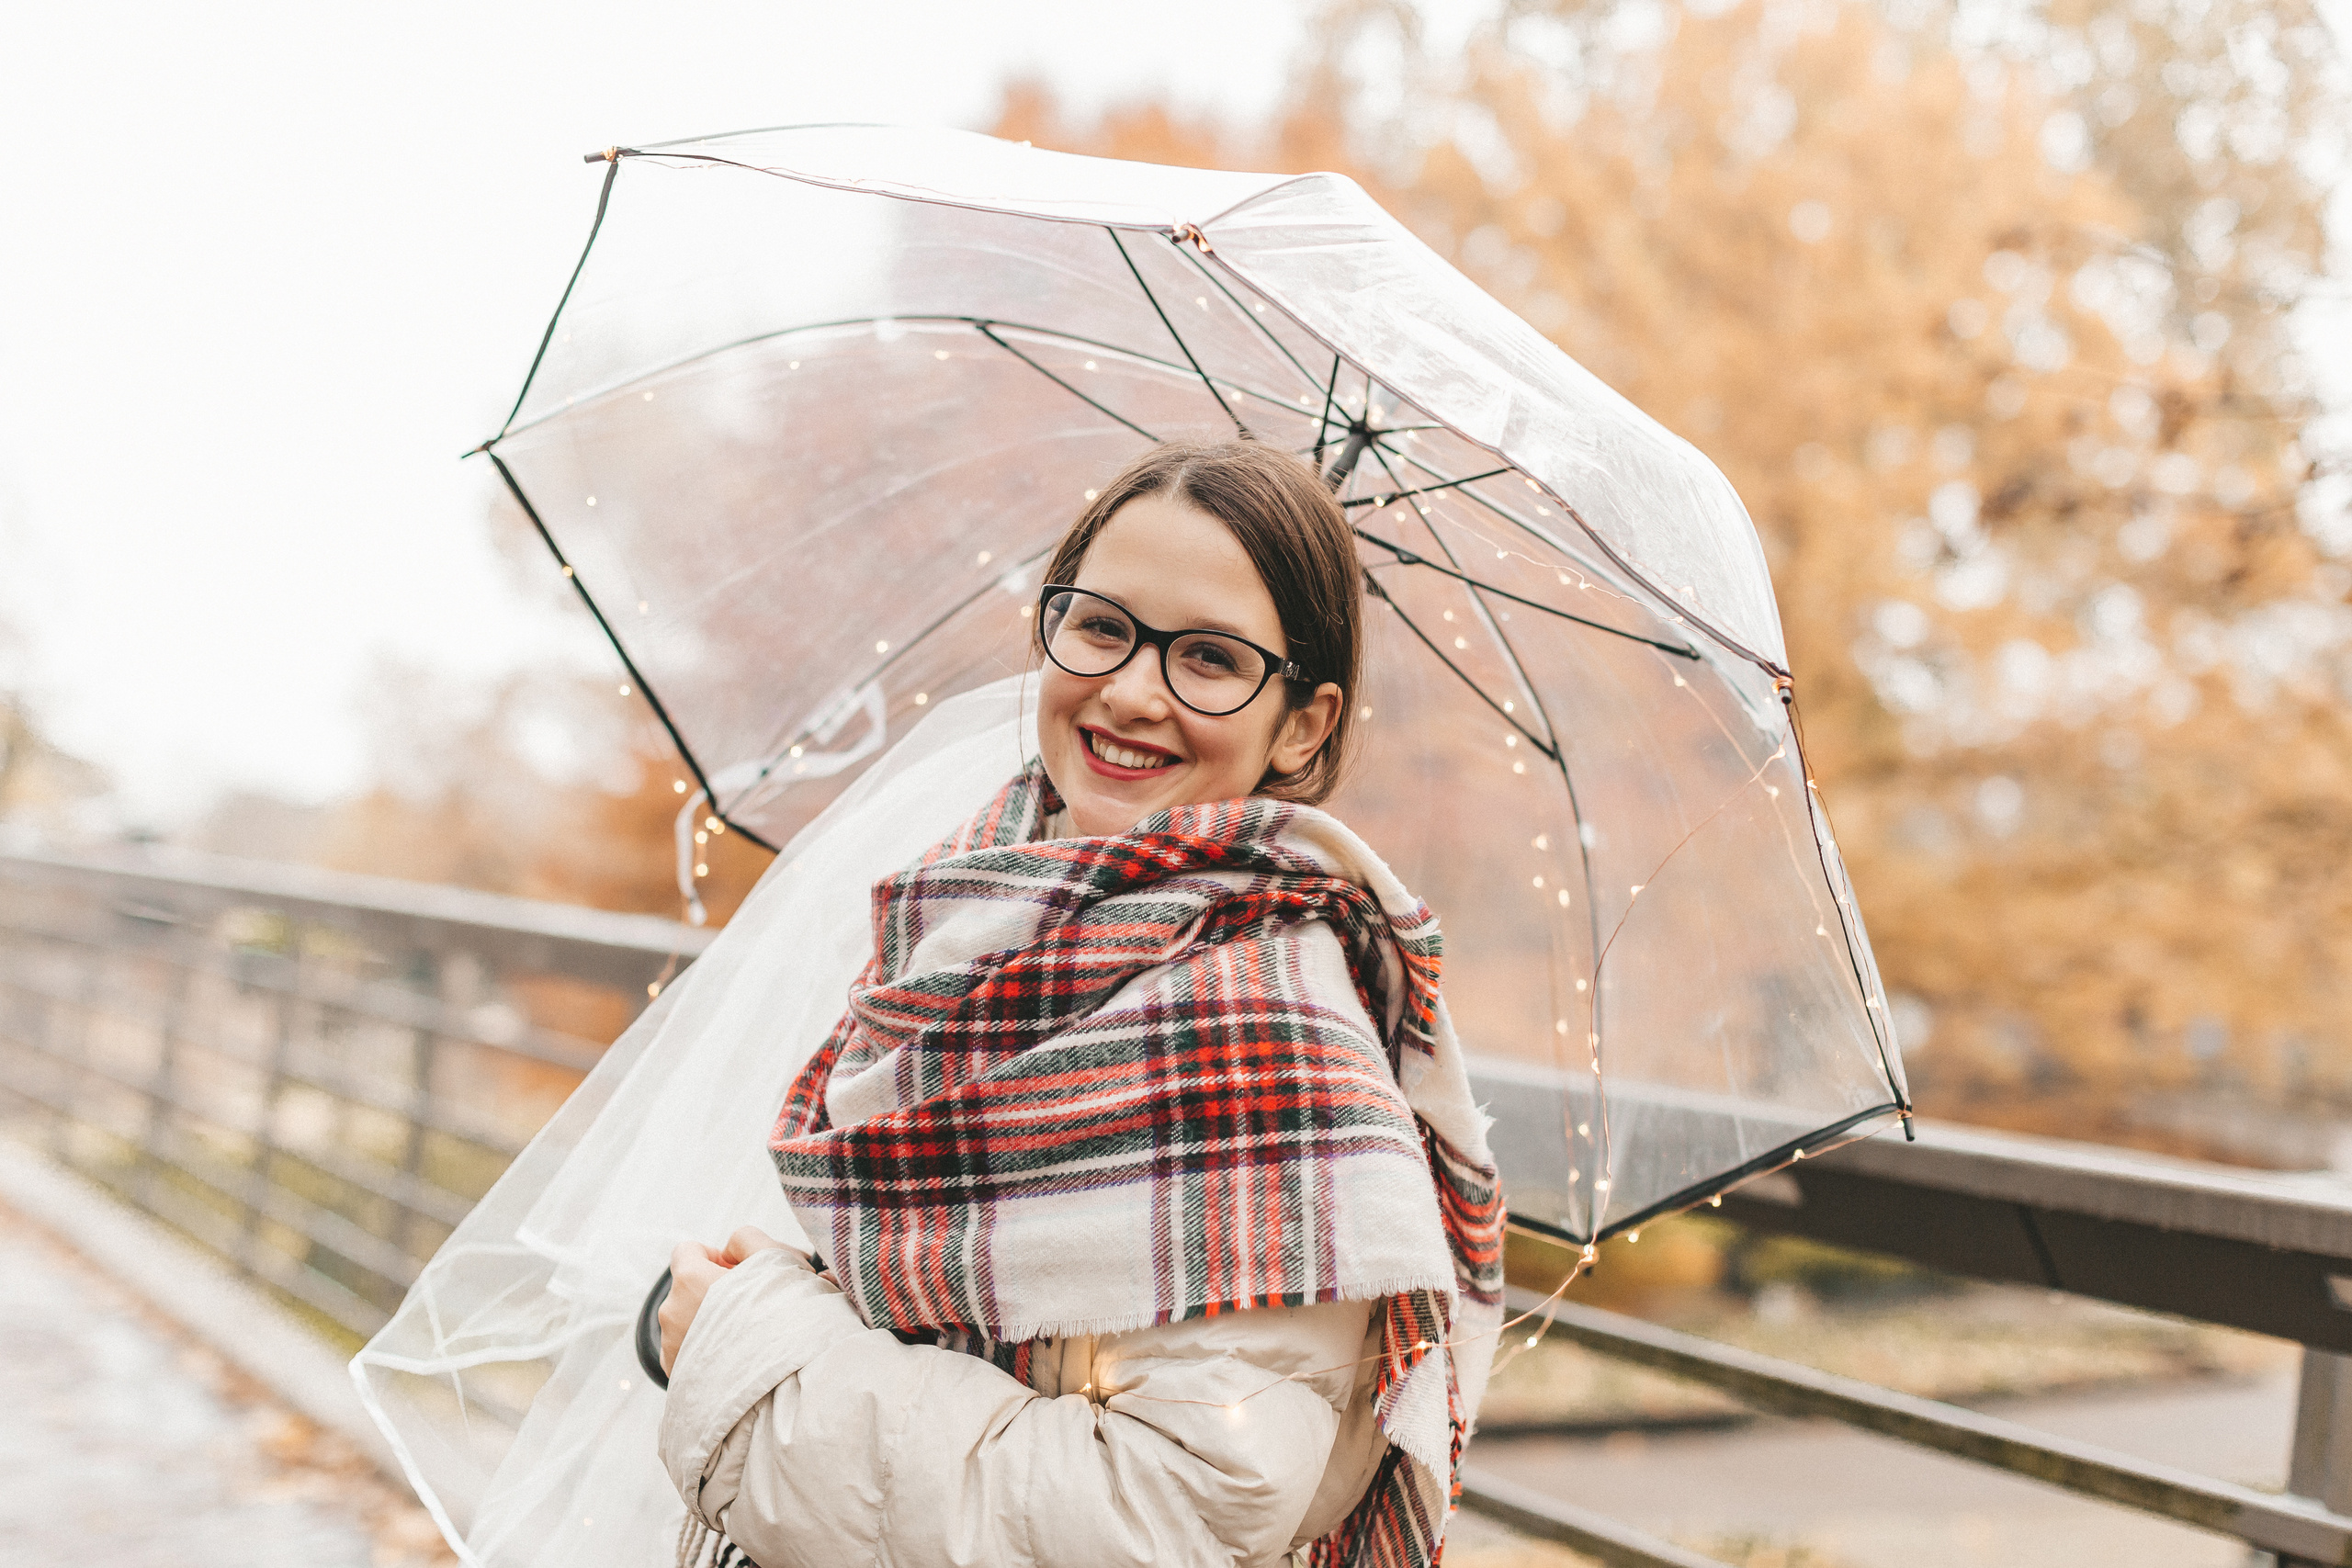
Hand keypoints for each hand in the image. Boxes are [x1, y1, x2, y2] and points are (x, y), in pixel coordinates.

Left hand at [659, 1225, 789, 1375]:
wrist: (779, 1385)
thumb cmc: (779, 1319)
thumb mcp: (774, 1258)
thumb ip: (746, 1239)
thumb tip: (730, 1251)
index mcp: (688, 1280)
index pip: (688, 1250)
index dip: (716, 1256)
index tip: (739, 1272)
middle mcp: (671, 1312)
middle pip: (688, 1286)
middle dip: (714, 1289)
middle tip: (751, 1303)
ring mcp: (671, 1347)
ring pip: (688, 1319)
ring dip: (710, 1320)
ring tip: (747, 1334)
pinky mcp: (677, 1375)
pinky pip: (689, 1348)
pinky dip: (707, 1348)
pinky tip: (736, 1356)